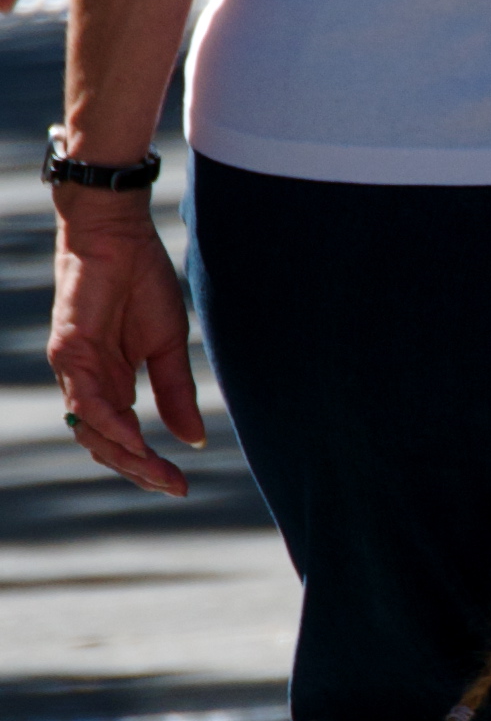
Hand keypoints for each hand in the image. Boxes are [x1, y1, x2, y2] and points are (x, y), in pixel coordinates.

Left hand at [48, 192, 204, 496]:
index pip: (123, 440)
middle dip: (139, 471)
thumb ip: (176, 393)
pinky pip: (85, 401)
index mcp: (111, 384)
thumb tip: (192, 440)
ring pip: (90, 432)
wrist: (119, 234)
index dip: (149, 467)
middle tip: (174, 486)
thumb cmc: (142, 282)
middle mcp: (88, 384)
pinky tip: (137, 438)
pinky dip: (110, 424)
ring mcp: (74, 370)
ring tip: (159, 470)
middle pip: (103, 446)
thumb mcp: (169, 346)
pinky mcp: (67, 351)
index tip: (182, 485)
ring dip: (125, 456)